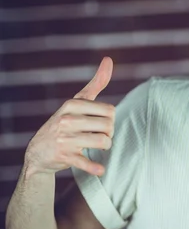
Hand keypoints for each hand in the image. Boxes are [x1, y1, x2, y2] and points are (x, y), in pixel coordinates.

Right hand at [24, 57, 114, 176]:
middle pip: (109, 126)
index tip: (100, 123)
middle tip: (98, 136)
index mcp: (72, 105)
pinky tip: (100, 169)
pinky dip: (95, 168)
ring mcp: (65, 138)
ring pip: (103, 142)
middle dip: (108, 133)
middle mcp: (67, 119)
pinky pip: (86, 162)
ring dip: (105, 147)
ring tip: (96, 146)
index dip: (109, 120)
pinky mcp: (65, 156)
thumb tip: (109, 59)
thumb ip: (96, 83)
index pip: (109, 111)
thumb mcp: (78, 102)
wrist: (39, 152)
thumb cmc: (66, 123)